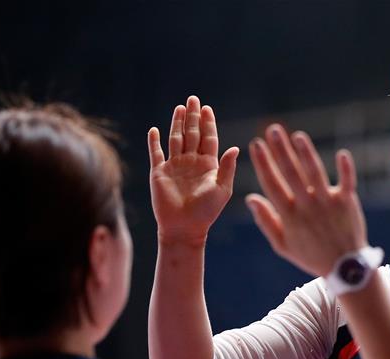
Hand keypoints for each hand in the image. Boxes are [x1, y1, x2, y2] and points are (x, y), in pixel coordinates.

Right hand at [148, 95, 238, 243]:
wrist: (185, 228)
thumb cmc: (206, 212)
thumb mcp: (222, 189)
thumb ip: (227, 167)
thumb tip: (236, 147)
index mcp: (208, 165)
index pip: (208, 138)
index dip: (208, 123)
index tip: (207, 108)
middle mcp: (191, 163)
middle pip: (192, 134)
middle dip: (193, 117)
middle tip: (194, 99)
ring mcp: (175, 166)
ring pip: (176, 139)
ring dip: (177, 123)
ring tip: (179, 107)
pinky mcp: (159, 173)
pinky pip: (156, 153)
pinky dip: (154, 141)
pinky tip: (154, 129)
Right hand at [247, 124, 367, 277]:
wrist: (344, 267)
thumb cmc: (311, 255)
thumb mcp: (282, 245)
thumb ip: (266, 221)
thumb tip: (250, 198)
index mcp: (289, 215)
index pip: (272, 184)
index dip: (263, 163)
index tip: (256, 145)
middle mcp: (307, 206)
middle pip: (291, 173)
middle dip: (280, 150)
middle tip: (272, 130)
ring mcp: (328, 203)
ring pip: (315, 173)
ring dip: (306, 153)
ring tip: (297, 136)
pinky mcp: (347, 202)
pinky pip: (347, 182)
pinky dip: (345, 168)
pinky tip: (341, 153)